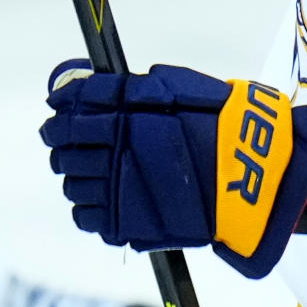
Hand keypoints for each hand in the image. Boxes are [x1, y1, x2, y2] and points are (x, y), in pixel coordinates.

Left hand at [40, 60, 306, 277]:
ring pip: (72, 186)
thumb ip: (124, 86)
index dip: (58, 118)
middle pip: (64, 152)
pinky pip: (85, 217)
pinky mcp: (125, 224)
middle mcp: (115, 155)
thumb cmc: (218, 122)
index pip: (69, 118)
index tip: (56, 116)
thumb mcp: (174, 88)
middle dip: (62, 147)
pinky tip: (105, 197)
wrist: (250, 174)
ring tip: (95, 173)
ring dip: (76, 177)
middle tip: (73, 145)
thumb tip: (76, 83)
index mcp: (124, 119)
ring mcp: (118, 192)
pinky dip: (88, 208)